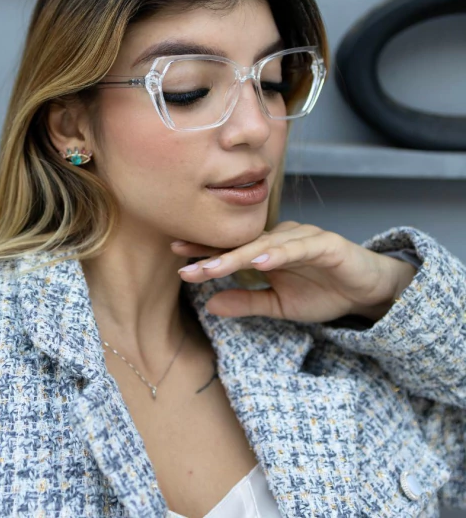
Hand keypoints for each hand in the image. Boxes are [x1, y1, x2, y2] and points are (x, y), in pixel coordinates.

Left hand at [172, 221, 416, 323]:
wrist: (367, 292)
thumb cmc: (323, 293)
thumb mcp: (279, 305)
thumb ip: (247, 302)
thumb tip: (210, 306)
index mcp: (267, 251)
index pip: (230, 250)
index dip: (205, 254)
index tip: (177, 261)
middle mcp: (280, 238)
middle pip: (241, 245)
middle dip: (212, 255)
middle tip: (185, 265)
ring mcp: (302, 238)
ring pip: (265, 244)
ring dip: (238, 256)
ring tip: (213, 268)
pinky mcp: (326, 243)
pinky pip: (299, 247)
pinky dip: (280, 254)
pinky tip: (261, 262)